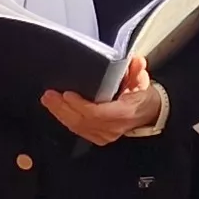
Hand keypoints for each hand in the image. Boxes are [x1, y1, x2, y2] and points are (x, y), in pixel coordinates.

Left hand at [41, 55, 166, 146]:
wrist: (149, 114)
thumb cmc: (143, 98)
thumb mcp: (142, 82)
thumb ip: (137, 70)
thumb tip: (136, 61)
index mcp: (124, 113)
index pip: (97, 113)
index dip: (80, 105)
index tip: (66, 94)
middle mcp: (112, 127)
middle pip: (82, 121)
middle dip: (63, 108)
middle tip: (49, 96)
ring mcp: (105, 135)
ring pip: (78, 127)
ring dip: (61, 114)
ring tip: (49, 101)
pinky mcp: (98, 138)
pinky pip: (78, 130)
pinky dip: (66, 119)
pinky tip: (57, 110)